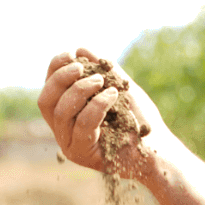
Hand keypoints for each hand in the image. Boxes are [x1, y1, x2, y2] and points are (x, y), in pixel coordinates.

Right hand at [38, 48, 166, 179]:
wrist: (159, 149)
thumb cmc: (141, 120)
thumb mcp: (119, 86)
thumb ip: (100, 69)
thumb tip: (80, 50)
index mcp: (67, 114)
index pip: (49, 89)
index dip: (55, 69)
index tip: (71, 54)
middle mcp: (64, 131)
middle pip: (46, 100)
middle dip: (60, 78)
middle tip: (81, 67)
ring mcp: (71, 144)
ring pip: (61, 111)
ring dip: (79, 89)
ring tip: (101, 81)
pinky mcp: (83, 154)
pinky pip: (82, 124)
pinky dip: (97, 104)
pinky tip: (113, 95)